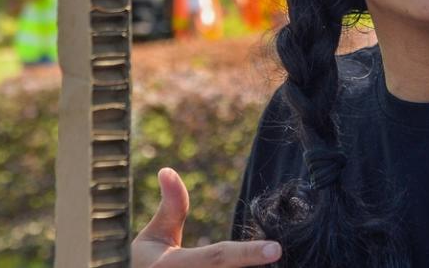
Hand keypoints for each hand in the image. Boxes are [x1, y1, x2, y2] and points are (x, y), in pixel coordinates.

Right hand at [132, 168, 281, 267]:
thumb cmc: (146, 265)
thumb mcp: (154, 238)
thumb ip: (171, 207)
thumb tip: (167, 169)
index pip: (217, 258)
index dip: (248, 253)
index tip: (276, 248)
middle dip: (256, 264)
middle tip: (281, 254)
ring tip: (274, 263)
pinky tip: (262, 267)